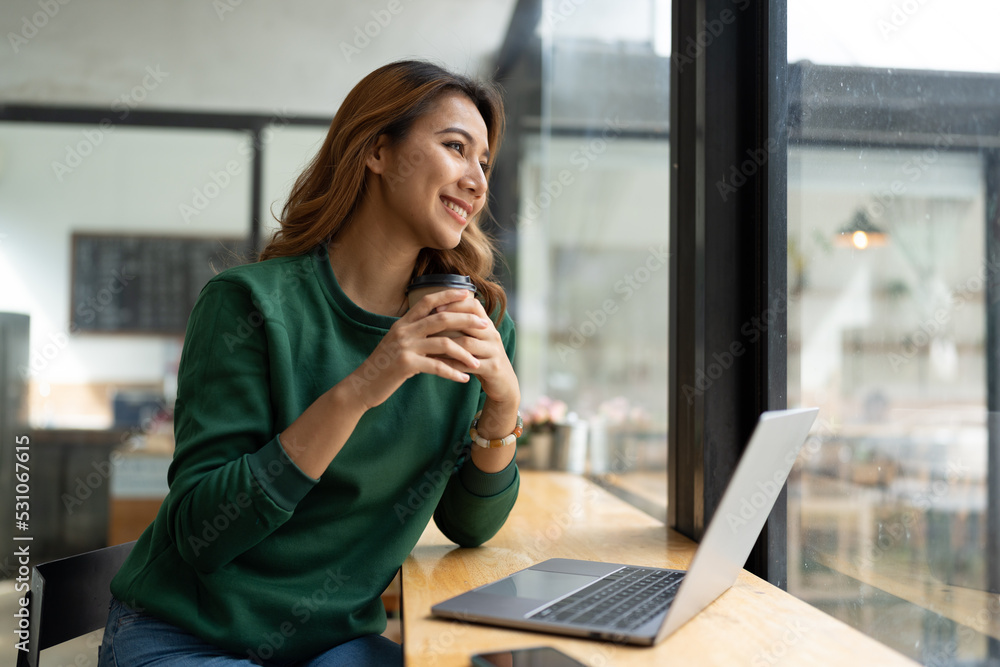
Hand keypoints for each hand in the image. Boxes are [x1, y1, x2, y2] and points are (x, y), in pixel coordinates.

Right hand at [346, 289, 491, 409]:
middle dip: (466, 320)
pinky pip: (437, 367)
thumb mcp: (398, 344)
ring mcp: (405, 347)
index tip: (468, 294)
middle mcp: (404, 331)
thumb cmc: (383, 366)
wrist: (362, 385)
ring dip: (464, 353)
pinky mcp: (406, 365)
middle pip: (441, 318)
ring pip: (443, 343)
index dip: (448, 295)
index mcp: (403, 323)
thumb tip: (436, 330)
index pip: (428, 301)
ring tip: (477, 362)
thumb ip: (415, 335)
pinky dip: (453, 372)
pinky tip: (464, 378)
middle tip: (485, 324)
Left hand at [431, 295, 519, 406]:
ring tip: (427, 344)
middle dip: (446, 322)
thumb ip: (461, 326)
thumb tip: (434, 309)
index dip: (455, 304)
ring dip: (445, 344)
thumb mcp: (476, 339)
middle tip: (426, 324)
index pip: (474, 305)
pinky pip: (467, 364)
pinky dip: (450, 363)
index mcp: (487, 325)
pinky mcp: (493, 368)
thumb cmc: (482, 358)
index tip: (435, 307)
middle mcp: (493, 335)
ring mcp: (494, 351)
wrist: (503, 383)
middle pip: (469, 322)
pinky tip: (435, 363)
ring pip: (467, 343)